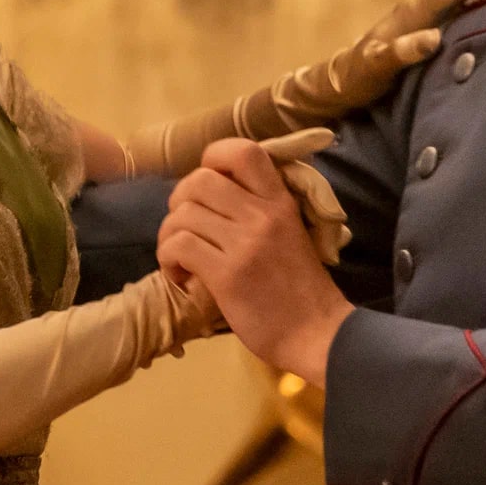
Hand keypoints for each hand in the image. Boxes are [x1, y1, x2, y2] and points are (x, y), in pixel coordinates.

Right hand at [123, 0, 485, 175]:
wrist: (296, 111)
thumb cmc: (356, 96)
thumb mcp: (403, 77)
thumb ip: (434, 65)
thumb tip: (482, 62)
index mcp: (411, 27)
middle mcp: (397, 26)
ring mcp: (378, 46)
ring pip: (424, 9)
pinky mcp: (358, 70)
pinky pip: (386, 56)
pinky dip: (408, 45)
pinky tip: (431, 39)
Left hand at [156, 140, 355, 387]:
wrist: (316, 333)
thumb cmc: (301, 288)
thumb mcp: (291, 232)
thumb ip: (261, 209)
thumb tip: (216, 191)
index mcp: (281, 201)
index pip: (242, 151)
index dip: (213, 158)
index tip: (209, 185)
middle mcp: (263, 214)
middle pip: (200, 179)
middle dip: (180, 200)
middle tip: (186, 227)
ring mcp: (245, 244)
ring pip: (183, 213)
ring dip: (170, 235)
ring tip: (180, 258)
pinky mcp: (227, 275)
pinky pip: (179, 246)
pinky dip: (168, 259)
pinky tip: (180, 276)